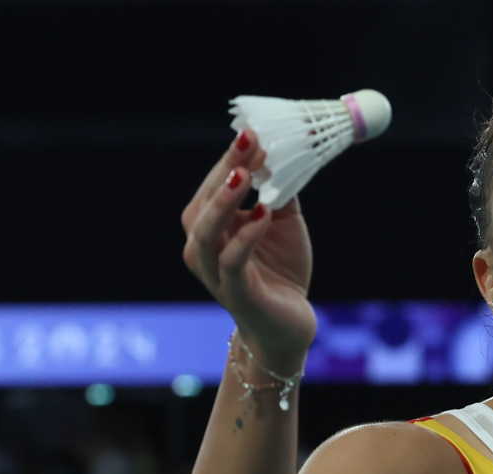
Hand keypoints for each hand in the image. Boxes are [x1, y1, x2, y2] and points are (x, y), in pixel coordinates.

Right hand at [181, 129, 316, 366]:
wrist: (290, 324)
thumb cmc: (281, 271)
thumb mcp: (284, 223)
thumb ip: (279, 191)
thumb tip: (283, 152)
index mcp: (210, 228)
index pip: (212, 187)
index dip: (228, 159)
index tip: (251, 132)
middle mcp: (203, 250)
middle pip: (202, 205)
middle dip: (224, 172)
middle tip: (248, 142)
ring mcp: (215, 273)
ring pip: (206, 234)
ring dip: (223, 202)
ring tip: (243, 176)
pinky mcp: (235, 294)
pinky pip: (233, 262)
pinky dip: (246, 237)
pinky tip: (263, 216)